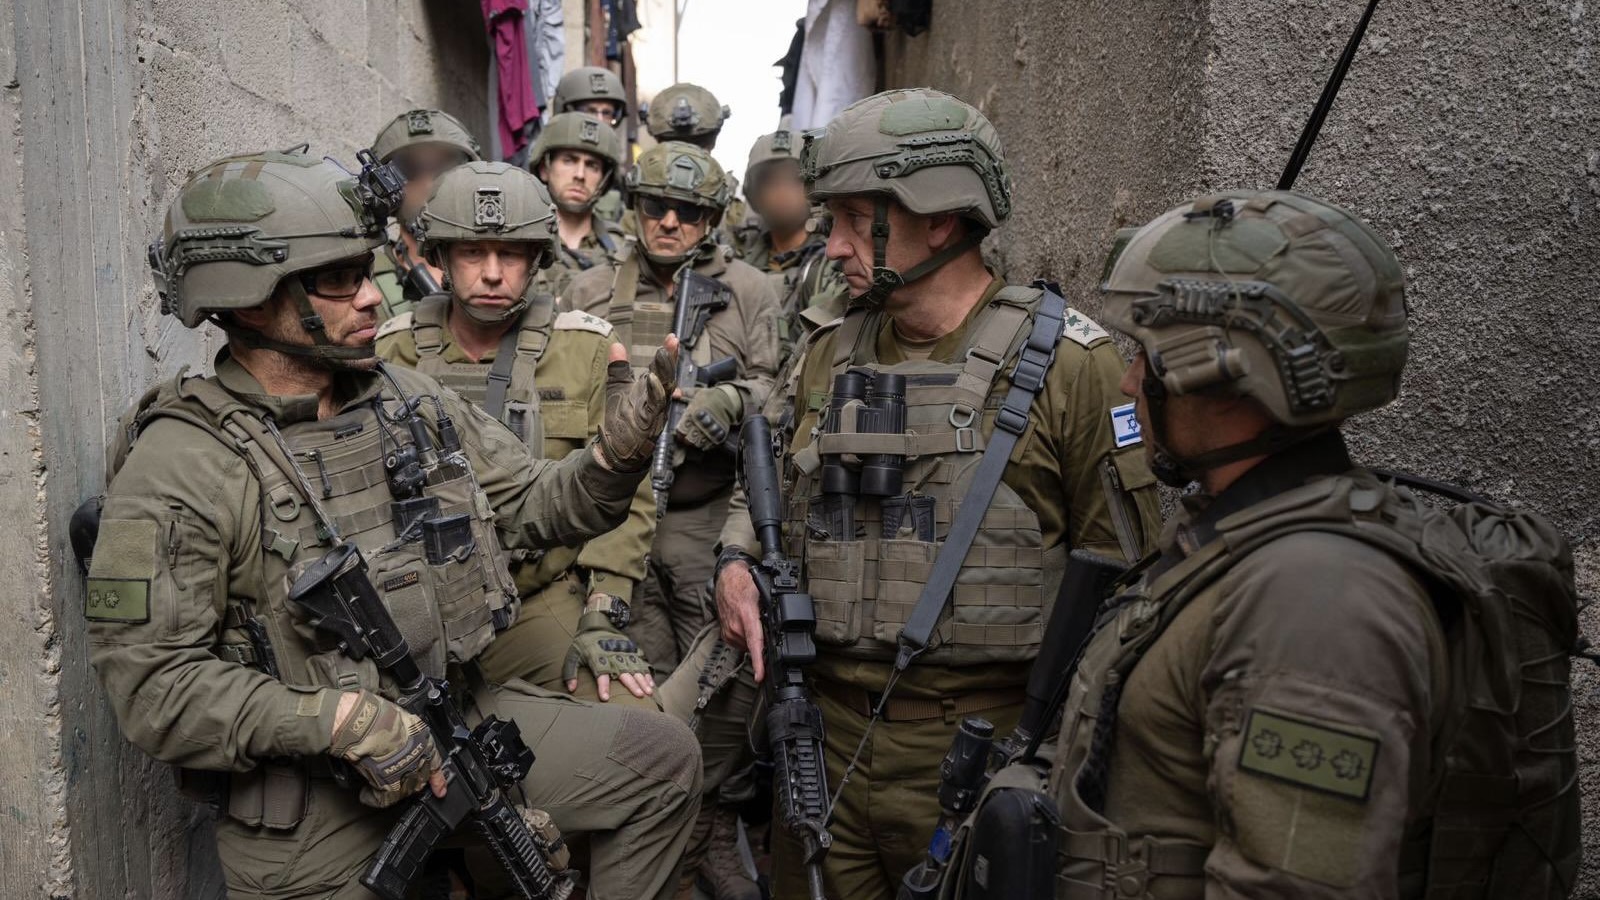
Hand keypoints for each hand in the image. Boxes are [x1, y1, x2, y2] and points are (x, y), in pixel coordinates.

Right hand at [330, 690, 445, 807]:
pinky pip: (383, 800)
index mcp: (425, 743)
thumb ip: (407, 736)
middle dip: (409, 781)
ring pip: (403, 791)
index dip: (437, 779)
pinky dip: (372, 797)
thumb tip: (400, 740)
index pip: (435, 765)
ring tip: (377, 783)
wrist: (371, 726)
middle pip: (419, 780)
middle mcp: (419, 761)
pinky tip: (367, 793)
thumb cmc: (383, 716)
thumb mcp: (404, 722)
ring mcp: (406, 776)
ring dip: (392, 790)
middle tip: (395, 779)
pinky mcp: (390, 787)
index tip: (441, 791)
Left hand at [563, 609, 654, 700]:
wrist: (597, 623)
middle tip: (639, 695)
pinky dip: (646, 673)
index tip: (605, 698)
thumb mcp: (572, 656)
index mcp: (597, 658)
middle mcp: (612, 657)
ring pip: (635, 669)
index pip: (601, 674)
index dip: (603, 686)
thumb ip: (570, 672)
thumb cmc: (583, 643)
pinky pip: (640, 663)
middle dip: (632, 684)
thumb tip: (571, 689)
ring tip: (648, 692)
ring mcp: (624, 654)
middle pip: (623, 672)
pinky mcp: (631, 651)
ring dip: (642, 680)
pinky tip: (651, 684)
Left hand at [593, 335, 678, 471]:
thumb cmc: (621, 419)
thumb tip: (616, 345)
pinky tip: (651, 379)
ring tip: (662, 354)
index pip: (662, 369)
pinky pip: (655, 406)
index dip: (668, 353)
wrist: (617, 449)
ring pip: (666, 390)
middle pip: (669, 376)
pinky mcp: (649, 422)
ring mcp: (656, 411)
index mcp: (653, 390)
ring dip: (664, 372)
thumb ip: (619, 367)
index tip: (672, 337)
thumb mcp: (618, 388)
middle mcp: (658, 400)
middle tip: (672, 342)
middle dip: (671, 359)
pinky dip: (654, 392)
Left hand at [673, 383, 741, 451]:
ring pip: (698, 443)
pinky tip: (702, 441)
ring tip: (693, 439)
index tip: (678, 432)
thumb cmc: (711, 397)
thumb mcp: (697, 392)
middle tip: (685, 437)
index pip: (683, 428)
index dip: (679, 432)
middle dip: (685, 439)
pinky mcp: (719, 434)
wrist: (729, 400)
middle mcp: (702, 422)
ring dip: (694, 442)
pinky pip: (709, 444)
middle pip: (689, 438)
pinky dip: (704, 445)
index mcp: (695, 412)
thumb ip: (684, 393)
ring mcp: (711, 429)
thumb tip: (673, 394)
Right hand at [715, 560, 764, 682]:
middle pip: (754, 646)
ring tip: (755, 622)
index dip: (759, 661)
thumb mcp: (763, 592)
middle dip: (764, 644)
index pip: (754, 643)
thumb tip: (783, 623)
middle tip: (768, 628)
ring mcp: (729, 631)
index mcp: (747, 616)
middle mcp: (736, 626)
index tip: (760, 676)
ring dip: (754, 640)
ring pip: (748, 645)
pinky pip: (740, 643)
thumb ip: (772, 609)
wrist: (727, 578)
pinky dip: (746, 638)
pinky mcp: (725, 634)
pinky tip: (747, 626)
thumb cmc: (745, 583)